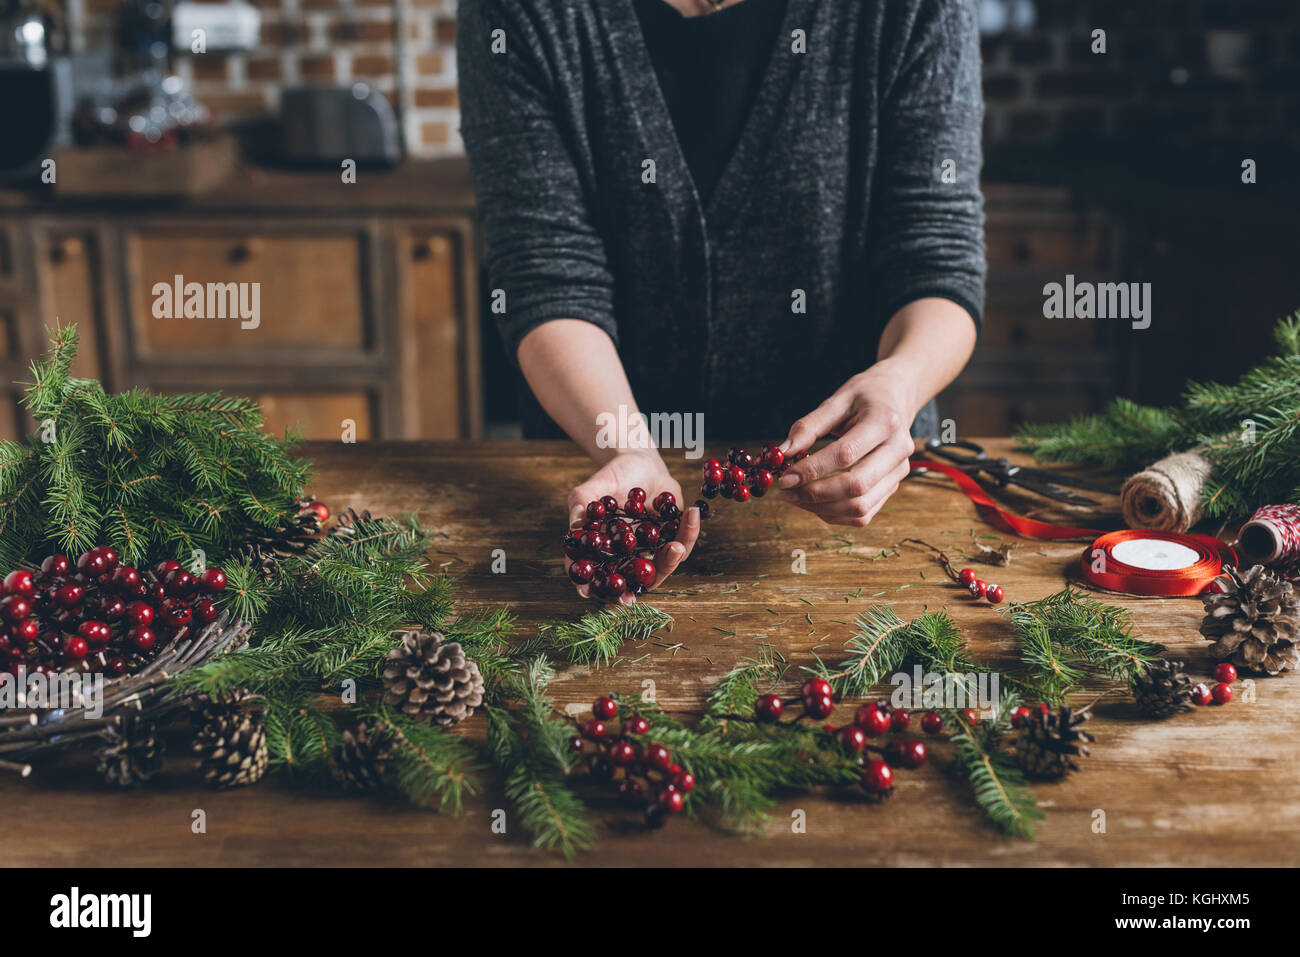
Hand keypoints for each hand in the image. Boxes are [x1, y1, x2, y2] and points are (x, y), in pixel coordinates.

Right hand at [566, 451, 701, 603]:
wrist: (641, 464)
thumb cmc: (612, 477)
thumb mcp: (593, 487)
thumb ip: (581, 504)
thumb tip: (574, 525)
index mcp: (603, 551)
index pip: (593, 574)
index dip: (592, 586)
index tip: (593, 593)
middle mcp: (627, 558)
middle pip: (630, 580)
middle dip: (642, 582)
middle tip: (643, 577)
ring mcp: (650, 552)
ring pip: (660, 567)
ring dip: (670, 560)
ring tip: (677, 546)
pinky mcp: (671, 540)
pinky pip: (682, 543)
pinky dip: (689, 532)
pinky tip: (691, 513)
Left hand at [776, 365, 917, 526]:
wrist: (896, 397)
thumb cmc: (864, 397)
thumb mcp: (836, 401)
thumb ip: (808, 426)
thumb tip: (783, 452)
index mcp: (884, 422)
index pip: (846, 454)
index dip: (812, 469)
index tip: (785, 477)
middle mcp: (898, 450)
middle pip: (856, 486)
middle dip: (815, 494)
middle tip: (785, 492)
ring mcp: (899, 472)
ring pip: (860, 507)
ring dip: (822, 508)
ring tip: (795, 497)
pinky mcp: (893, 487)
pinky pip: (863, 514)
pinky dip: (835, 514)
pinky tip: (814, 503)